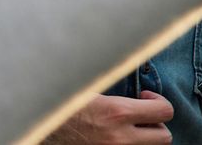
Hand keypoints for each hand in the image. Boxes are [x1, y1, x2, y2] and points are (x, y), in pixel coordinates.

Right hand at [43, 91, 173, 143]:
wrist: (36, 123)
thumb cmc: (63, 100)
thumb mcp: (92, 87)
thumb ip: (119, 87)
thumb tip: (136, 65)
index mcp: (117, 112)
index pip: (165, 111)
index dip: (159, 102)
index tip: (145, 97)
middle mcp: (119, 137)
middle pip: (164, 137)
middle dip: (157, 125)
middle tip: (142, 116)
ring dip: (146, 138)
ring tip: (131, 128)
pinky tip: (119, 135)